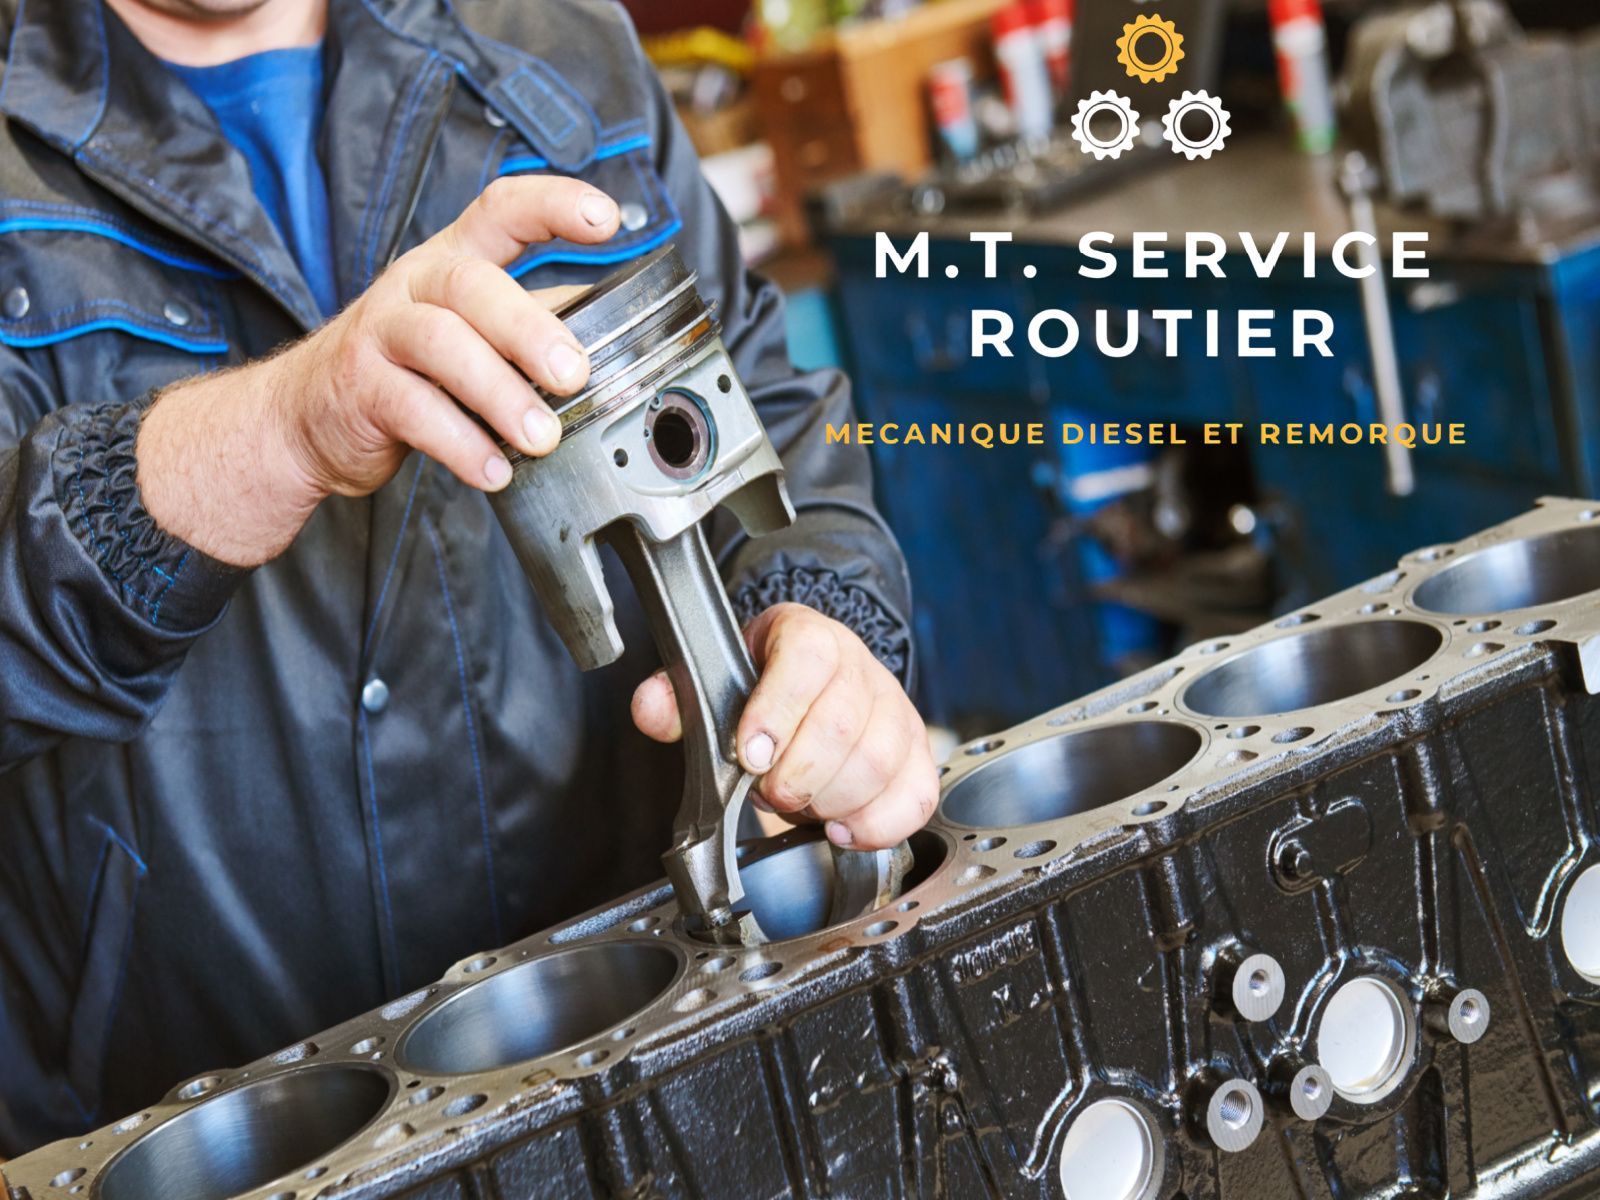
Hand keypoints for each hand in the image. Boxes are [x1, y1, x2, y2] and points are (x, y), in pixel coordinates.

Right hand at [137, 175, 620, 565]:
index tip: (608, 220)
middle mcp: (416, 284)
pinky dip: (461, 445)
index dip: (554, 205)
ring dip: (501, 395)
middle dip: (529, 329)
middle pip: (472, 285)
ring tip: (542, 437)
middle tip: (575, 375)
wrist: (307, 416)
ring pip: (443, 346)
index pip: (502, 209)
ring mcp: (381, 332)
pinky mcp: (359, 387)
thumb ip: (532, 325)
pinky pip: (414, 411)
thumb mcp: (470, 330)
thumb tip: (618, 338)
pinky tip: (495, 471)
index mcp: (453, 260)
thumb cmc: (409, 367)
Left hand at [633, 603, 937, 849]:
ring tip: (802, 807)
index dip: (778, 710)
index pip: (807, 657)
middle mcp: (860, 668)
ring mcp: (895, 710)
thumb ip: (677, 696)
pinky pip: (916, 794)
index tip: (750, 754)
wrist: (817, 683)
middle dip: (797, 775)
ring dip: (832, 801)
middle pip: (844, 721)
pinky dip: (877, 823)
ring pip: (880, 761)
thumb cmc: (765, 687)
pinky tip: (842, 828)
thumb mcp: (716, 681)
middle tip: (769, 791)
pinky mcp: (917, 753)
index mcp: (808, 637)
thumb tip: (651, 708)